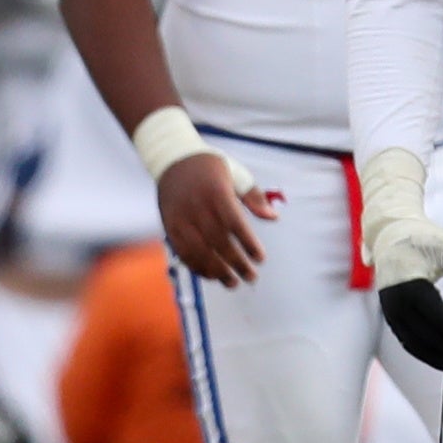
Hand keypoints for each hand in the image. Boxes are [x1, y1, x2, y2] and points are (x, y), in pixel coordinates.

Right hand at [156, 150, 274, 286]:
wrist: (172, 159)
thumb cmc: (210, 167)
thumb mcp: (236, 173)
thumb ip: (255, 196)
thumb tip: (273, 218)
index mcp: (216, 192)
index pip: (234, 223)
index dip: (248, 243)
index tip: (261, 259)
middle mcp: (197, 206)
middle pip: (218, 241)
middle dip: (236, 263)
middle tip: (252, 277)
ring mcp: (180, 217)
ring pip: (199, 251)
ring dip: (217, 271)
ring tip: (233, 283)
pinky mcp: (169, 225)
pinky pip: (183, 252)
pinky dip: (197, 267)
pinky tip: (212, 276)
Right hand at [360, 147, 442, 367]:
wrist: (390, 232)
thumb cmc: (423, 238)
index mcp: (410, 284)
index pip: (437, 316)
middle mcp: (396, 301)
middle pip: (426, 335)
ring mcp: (390, 310)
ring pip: (414, 344)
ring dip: (436, 357)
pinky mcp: (390, 315)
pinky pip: (407, 341)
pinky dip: (424, 352)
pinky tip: (441, 359)